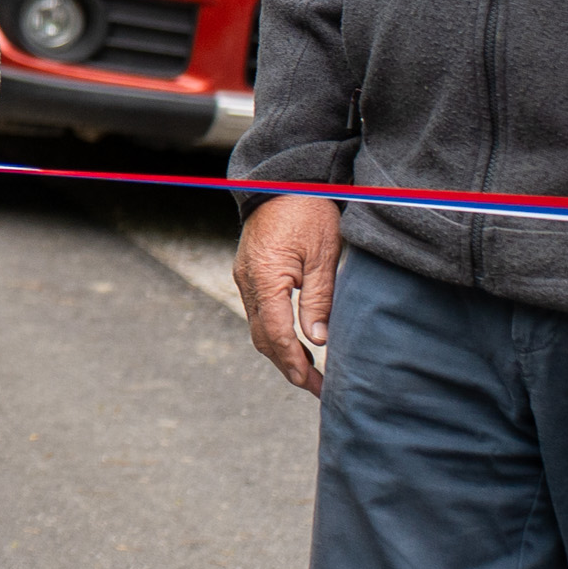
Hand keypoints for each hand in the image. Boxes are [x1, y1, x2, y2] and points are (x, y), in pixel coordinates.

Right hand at [238, 193, 342, 393]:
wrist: (282, 181)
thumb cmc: (308, 211)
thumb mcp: (323, 255)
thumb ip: (319, 299)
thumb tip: (317, 340)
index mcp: (265, 278)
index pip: (277, 334)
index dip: (294, 363)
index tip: (313, 383)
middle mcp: (247, 282)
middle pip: (262, 338)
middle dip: (287, 366)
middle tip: (315, 387)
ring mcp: (244, 278)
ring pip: (258, 328)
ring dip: (280, 352)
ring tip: (307, 370)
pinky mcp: (249, 273)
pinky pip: (258, 312)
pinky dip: (274, 333)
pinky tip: (294, 340)